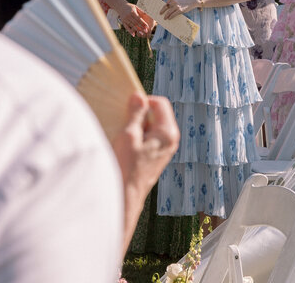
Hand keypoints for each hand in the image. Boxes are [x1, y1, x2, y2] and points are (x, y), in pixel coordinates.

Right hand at [110, 93, 179, 248]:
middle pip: (156, 115)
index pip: (160, 103)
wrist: (125, 197)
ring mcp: (164, 149)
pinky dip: (136, 138)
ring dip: (136, 128)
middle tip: (123, 125)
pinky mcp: (155, 156)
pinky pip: (147, 139)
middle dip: (139, 116)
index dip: (144, 101)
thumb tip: (138, 95)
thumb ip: (136, 114)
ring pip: (150, 127)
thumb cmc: (126, 167)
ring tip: (123, 139)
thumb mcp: (129, 135)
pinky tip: (124, 147)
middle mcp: (171, 140)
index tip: (127, 107)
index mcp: (169, 132)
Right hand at [119, 5, 155, 37]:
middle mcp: (128, 16)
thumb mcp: (136, 7)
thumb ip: (141, 11)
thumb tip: (148, 14)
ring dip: (137, 30)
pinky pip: (126, 27)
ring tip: (142, 33)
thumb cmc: (130, 6)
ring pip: (132, 26)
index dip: (143, 23)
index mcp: (132, 12)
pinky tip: (133, 34)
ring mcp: (125, 19)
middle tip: (146, 31)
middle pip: (136, 23)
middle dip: (141, 27)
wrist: (120, 6)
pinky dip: (130, 31)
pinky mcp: (123, 22)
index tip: (147, 26)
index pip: (139, 19)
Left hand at [160, 0, 198, 21]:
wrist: (193, 0)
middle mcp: (174, 1)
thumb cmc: (185, 0)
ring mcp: (177, 6)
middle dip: (162, 11)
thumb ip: (173, 2)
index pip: (166, 3)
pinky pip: (173, 14)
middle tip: (160, 14)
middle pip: (166, 7)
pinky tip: (169, 18)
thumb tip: (168, 9)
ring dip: (166, 15)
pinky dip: (170, 17)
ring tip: (165, 18)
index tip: (161, 10)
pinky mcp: (180, 10)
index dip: (163, 7)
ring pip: (169, 12)